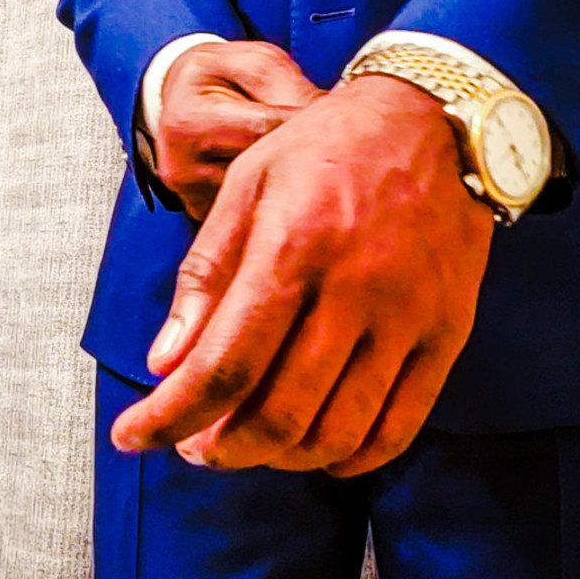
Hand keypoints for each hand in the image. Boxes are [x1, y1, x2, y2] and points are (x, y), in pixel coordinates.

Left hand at [111, 74, 493, 476]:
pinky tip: (318, 450)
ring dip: (279, 459)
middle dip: (220, 449)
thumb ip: (205, 277)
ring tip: (249, 443)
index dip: (168, 417)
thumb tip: (166, 364)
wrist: (431, 119)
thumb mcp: (247, 186)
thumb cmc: (325, 148)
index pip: (224, 365)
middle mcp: (355, 290)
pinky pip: (399, 428)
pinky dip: (351, 458)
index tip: (132, 436)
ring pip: (337, 433)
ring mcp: (407, 317)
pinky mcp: (447, 333)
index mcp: (293, 249)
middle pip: (279, 415)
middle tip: (193, 444)